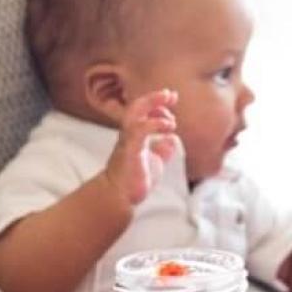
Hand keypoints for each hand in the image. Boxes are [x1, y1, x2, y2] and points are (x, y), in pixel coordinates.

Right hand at [103, 89, 179, 205]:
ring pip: (134, 114)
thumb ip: (162, 149)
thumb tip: (172, 141)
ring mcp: (127, 140)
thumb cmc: (134, 179)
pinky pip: (139, 130)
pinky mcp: (130, 150)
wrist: (120, 196)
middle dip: (154, 98)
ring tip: (171, 119)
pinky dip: (154, 124)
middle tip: (170, 95)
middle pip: (136, 106)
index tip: (172, 97)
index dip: (156, 101)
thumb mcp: (155, 161)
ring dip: (154, 109)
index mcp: (134, 134)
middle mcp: (128, 133)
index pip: (142, 110)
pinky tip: (167, 128)